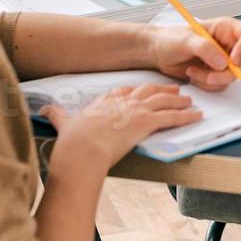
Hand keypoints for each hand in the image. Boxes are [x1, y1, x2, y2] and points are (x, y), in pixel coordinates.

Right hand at [41, 85, 202, 171]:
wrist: (82, 151)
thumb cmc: (72, 141)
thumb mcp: (63, 122)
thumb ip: (57, 114)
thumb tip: (43, 110)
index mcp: (105, 100)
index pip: (126, 90)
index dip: (138, 90)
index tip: (145, 90)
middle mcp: (123, 101)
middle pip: (149, 91)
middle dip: (163, 90)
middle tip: (175, 89)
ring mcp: (136, 110)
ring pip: (164, 101)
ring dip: (179, 100)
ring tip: (189, 100)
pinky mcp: (147, 122)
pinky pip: (173, 117)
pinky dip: (187, 116)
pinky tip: (197, 115)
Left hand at [143, 18, 240, 90]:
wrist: (158, 53)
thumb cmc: (170, 39)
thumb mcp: (186, 40)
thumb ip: (205, 48)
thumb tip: (223, 63)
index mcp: (226, 28)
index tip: (233, 60)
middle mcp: (230, 44)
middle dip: (227, 73)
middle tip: (209, 76)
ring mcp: (225, 60)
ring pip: (233, 76)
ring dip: (212, 79)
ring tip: (192, 71)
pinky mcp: (217, 73)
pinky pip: (221, 84)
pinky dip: (207, 84)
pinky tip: (193, 75)